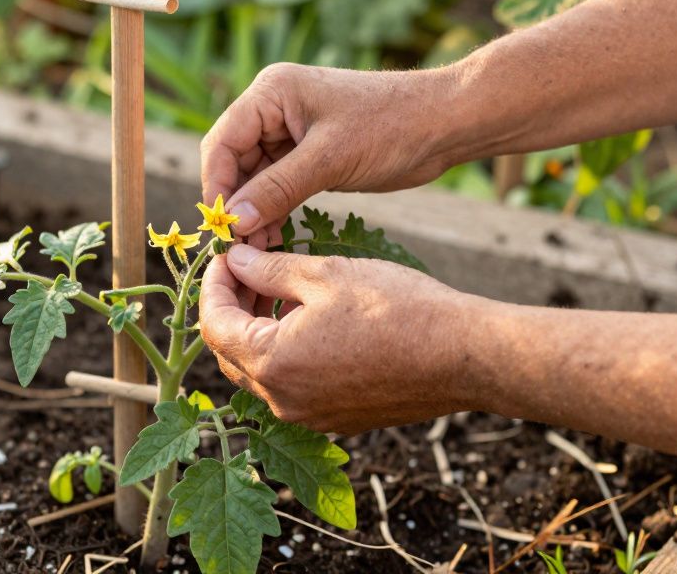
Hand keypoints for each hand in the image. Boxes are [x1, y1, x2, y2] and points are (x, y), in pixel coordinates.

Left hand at [199, 243, 483, 434]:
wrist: (463, 355)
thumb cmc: (397, 309)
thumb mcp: (324, 275)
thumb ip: (268, 269)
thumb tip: (235, 260)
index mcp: (272, 364)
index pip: (214, 324)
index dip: (213, 284)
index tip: (226, 255)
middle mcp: (283, 401)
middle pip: (231, 352)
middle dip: (232, 307)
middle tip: (248, 267)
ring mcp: (310, 416)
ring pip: (261, 371)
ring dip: (258, 329)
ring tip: (279, 287)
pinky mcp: (337, 419)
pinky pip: (293, 386)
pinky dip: (287, 352)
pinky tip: (309, 319)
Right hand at [200, 63, 454, 246]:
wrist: (446, 123)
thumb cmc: (392, 127)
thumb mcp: (330, 160)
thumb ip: (278, 189)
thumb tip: (234, 220)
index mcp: (271, 92)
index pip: (223, 141)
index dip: (217, 186)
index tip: (220, 228)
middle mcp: (274, 107)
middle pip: (234, 160)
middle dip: (235, 202)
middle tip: (235, 246)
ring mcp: (292, 130)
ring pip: (255, 176)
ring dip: (254, 211)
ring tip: (255, 251)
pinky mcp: (310, 152)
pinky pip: (278, 183)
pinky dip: (274, 209)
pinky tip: (272, 239)